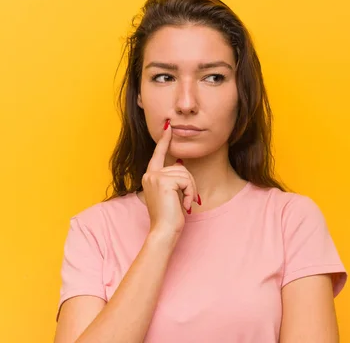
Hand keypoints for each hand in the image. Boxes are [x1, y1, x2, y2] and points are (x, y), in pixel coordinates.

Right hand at [141, 119, 198, 236]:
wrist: (163, 231)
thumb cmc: (169, 216)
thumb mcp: (170, 194)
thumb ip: (172, 179)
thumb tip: (179, 163)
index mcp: (150, 176)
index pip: (158, 154)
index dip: (164, 140)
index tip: (168, 127)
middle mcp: (150, 174)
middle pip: (180, 167)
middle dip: (189, 184)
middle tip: (187, 200)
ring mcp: (155, 177)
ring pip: (185, 173)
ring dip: (190, 190)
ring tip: (184, 204)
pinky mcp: (163, 181)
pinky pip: (186, 180)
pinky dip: (190, 193)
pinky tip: (184, 205)